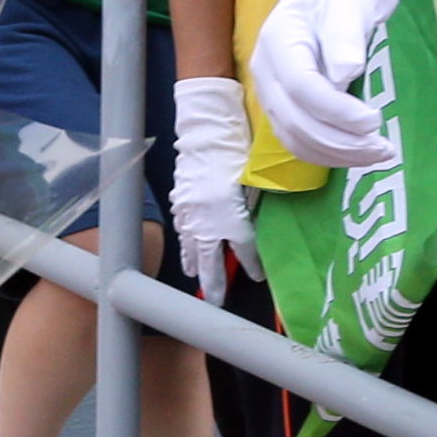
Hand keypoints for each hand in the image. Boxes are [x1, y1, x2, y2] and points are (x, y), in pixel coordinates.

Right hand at [169, 77, 259, 300]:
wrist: (208, 135)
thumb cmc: (238, 155)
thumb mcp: (254, 185)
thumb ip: (254, 212)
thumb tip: (255, 228)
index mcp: (232, 222)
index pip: (245, 253)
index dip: (251, 267)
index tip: (256, 278)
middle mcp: (208, 224)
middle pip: (210, 262)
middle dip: (214, 284)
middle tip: (214, 301)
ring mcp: (190, 216)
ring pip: (191, 249)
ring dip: (194, 265)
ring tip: (194, 276)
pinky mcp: (180, 204)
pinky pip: (182, 231)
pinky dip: (184, 242)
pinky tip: (186, 247)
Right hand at [247, 0, 401, 170]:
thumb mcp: (348, 4)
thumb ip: (344, 36)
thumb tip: (347, 72)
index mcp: (278, 40)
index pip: (301, 87)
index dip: (337, 111)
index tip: (374, 121)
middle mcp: (266, 70)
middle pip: (295, 120)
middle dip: (341, 141)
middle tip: (383, 148)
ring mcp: (270, 93)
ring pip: (295, 138)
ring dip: (336, 154)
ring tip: (378, 154)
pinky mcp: (282, 108)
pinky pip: (299, 141)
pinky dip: (328, 154)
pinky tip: (358, 154)